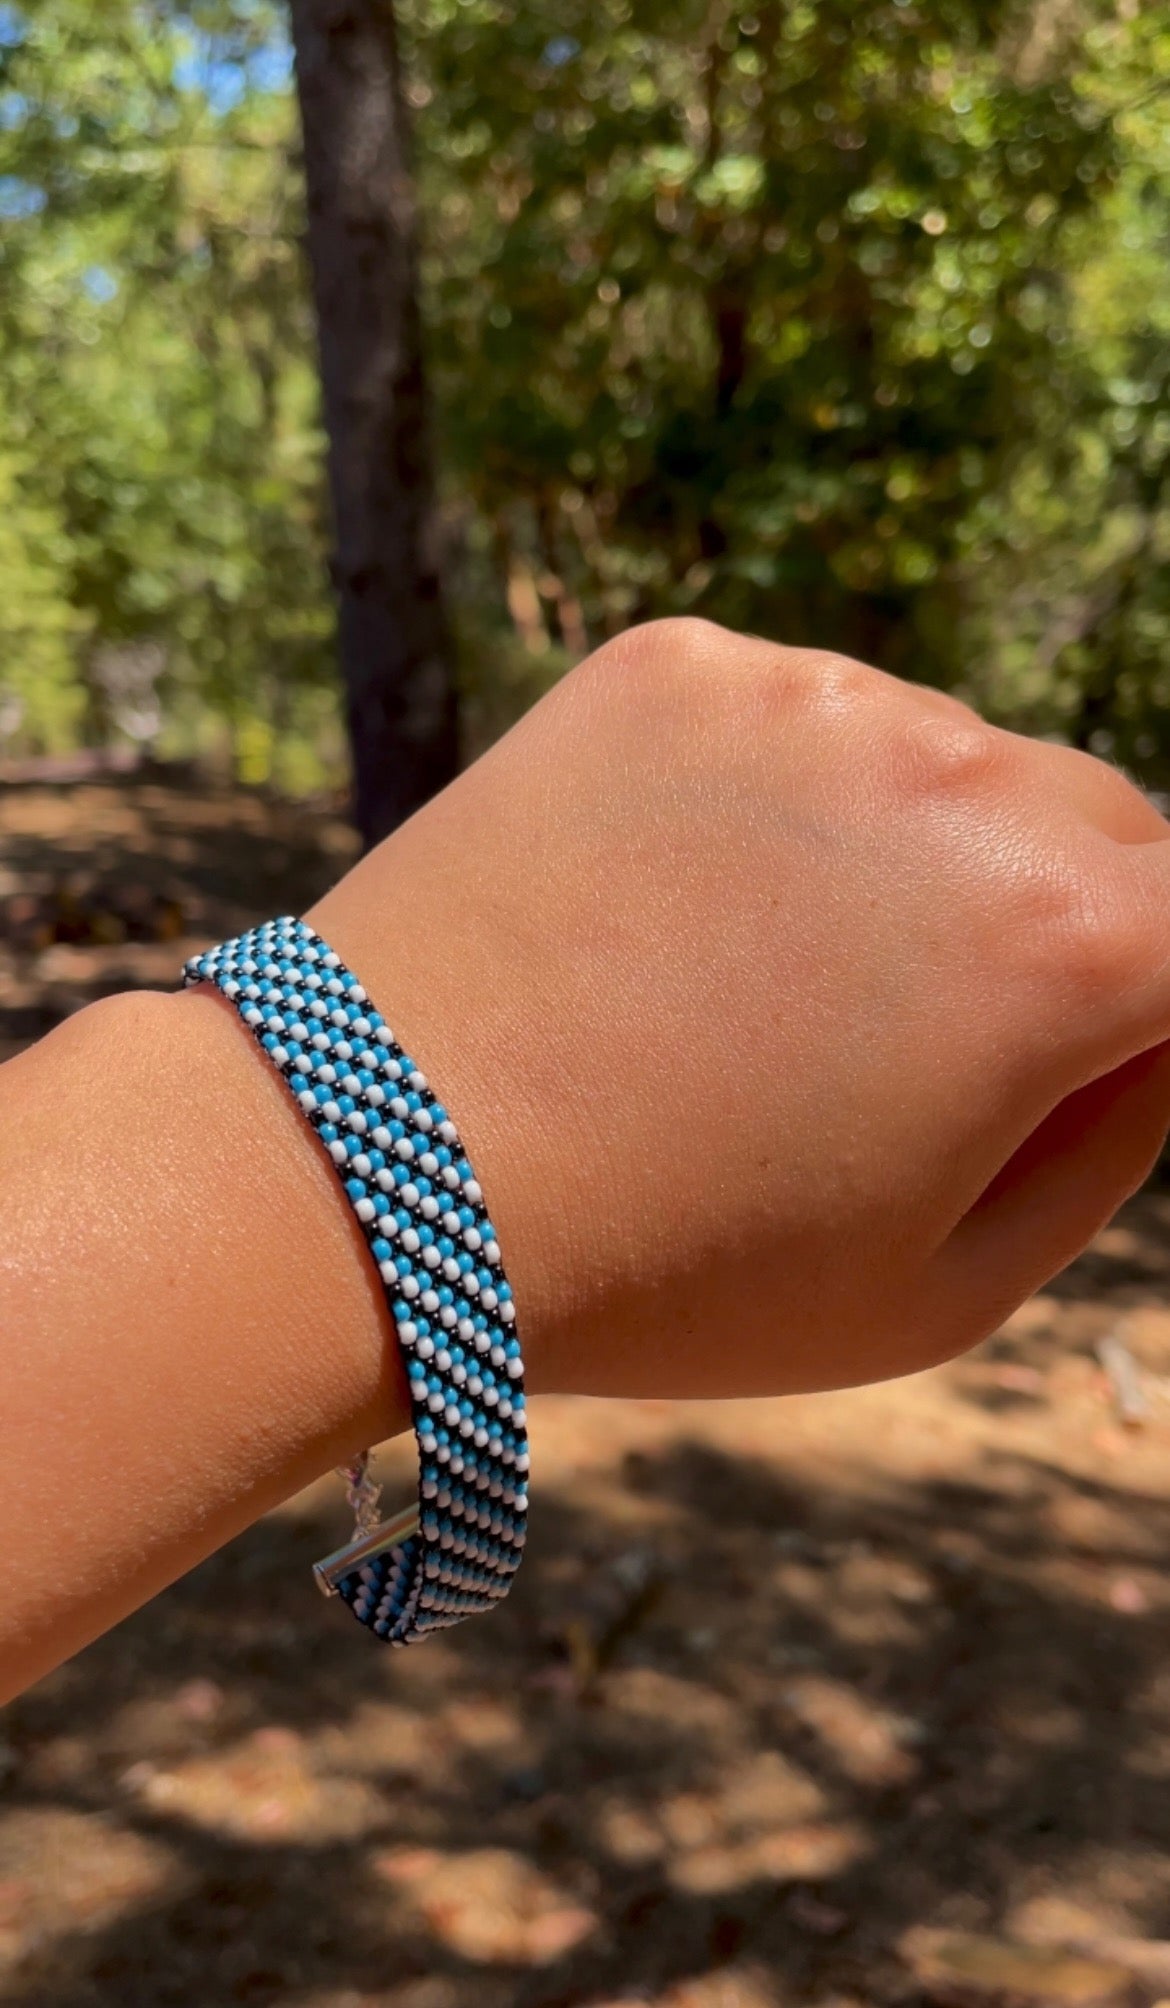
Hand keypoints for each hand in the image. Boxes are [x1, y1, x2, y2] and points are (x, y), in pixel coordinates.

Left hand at [311, 617, 1169, 1400]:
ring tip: (757, 979)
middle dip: (1052, 922)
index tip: (1077, 1048)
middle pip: (1093, 825)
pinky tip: (673, 902)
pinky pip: (800, 721)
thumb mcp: (947, 1286)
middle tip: (908, 1038)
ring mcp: (811, 697)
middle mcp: (960, 780)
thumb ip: (1111, 1136)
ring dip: (908, 849)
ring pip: (944, 759)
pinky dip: (778, 798)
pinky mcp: (681, 662)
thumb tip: (1149, 1020)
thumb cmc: (670, 1267)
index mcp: (1061, 948)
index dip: (1151, 999)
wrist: (377, 1163)